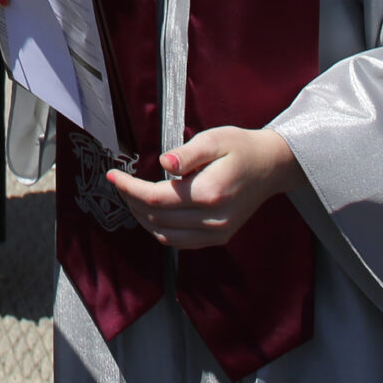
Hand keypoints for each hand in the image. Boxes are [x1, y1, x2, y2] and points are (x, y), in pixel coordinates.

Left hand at [105, 126, 300, 248]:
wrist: (271, 167)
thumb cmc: (241, 147)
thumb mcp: (214, 140)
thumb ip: (187, 154)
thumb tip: (163, 163)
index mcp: (209, 193)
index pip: (156, 198)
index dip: (129, 188)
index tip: (112, 175)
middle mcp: (212, 219)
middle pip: (157, 218)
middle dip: (131, 201)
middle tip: (118, 182)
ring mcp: (217, 233)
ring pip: (165, 235)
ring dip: (142, 218)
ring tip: (130, 196)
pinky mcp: (218, 238)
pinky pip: (180, 243)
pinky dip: (159, 230)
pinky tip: (151, 213)